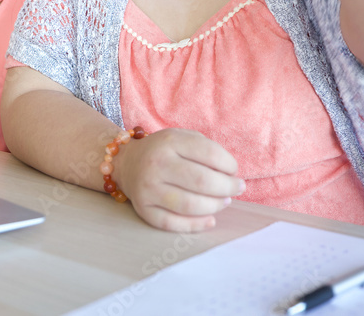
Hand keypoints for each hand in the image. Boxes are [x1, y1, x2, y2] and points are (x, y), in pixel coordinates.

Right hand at [117, 128, 244, 232]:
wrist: (127, 163)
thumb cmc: (164, 151)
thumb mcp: (182, 137)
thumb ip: (206, 150)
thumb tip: (231, 176)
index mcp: (169, 141)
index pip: (210, 154)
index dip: (230, 165)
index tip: (234, 171)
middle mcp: (156, 164)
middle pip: (202, 181)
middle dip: (228, 187)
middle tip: (236, 188)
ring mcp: (148, 188)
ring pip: (190, 205)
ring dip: (215, 206)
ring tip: (224, 201)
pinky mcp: (144, 209)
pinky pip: (173, 223)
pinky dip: (196, 225)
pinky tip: (210, 220)